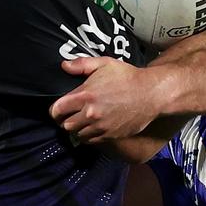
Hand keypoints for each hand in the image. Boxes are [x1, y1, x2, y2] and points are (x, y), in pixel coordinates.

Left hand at [49, 58, 164, 140]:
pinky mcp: (110, 136)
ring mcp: (100, 127)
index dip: (55, 110)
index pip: (57, 109)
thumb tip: (64, 66)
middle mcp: (91, 114)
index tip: (59, 108)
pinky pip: (91, 141)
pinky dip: (88, 136)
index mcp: (86, 95)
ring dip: (77, 129)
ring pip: (77, 134)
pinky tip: (92, 127)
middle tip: (70, 114)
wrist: (151, 94)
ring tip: (82, 121)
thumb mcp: (104, 64)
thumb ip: (82, 64)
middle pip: (65, 125)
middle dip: (65, 120)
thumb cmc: (127, 77)